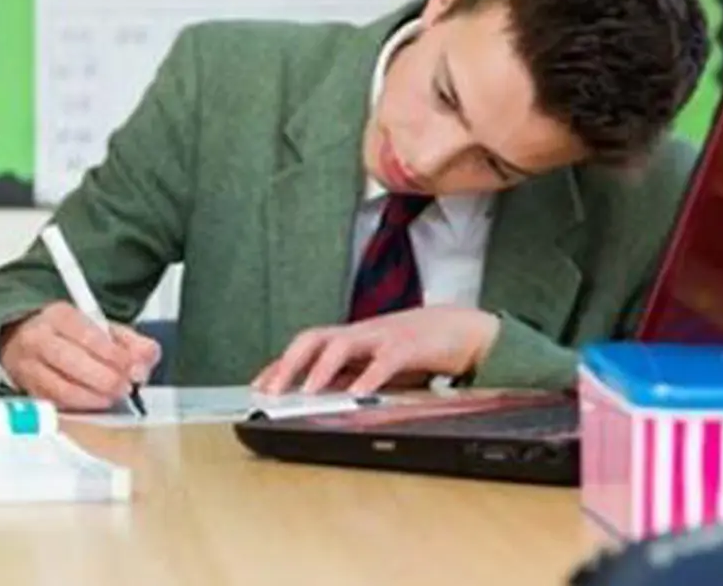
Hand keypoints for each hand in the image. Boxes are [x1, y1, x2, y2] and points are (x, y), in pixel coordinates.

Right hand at [0, 302, 159, 411]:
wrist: (23, 337)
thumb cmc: (66, 333)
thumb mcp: (99, 326)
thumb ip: (129, 340)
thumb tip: (147, 356)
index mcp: (58, 316)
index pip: (86, 335)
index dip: (113, 355)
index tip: (132, 367)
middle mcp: (38, 339)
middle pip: (70, 361)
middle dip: (104, 379)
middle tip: (125, 387)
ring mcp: (28, 367)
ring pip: (61, 388)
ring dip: (94, 398)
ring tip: (112, 397)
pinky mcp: (28, 391)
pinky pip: (56, 404)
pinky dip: (80, 407)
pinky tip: (95, 403)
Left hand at [251, 305, 502, 396]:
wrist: (464, 327)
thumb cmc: (417, 346)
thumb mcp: (376, 362)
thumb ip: (351, 375)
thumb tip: (320, 395)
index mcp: (350, 339)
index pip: (304, 348)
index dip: (279, 366)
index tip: (258, 387)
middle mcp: (360, 334)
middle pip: (312, 339)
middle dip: (288, 364)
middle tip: (271, 391)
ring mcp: (382, 337)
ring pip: (341, 345)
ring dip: (320, 369)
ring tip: (306, 392)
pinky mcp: (409, 346)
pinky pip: (384, 361)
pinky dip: (369, 377)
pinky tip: (357, 394)